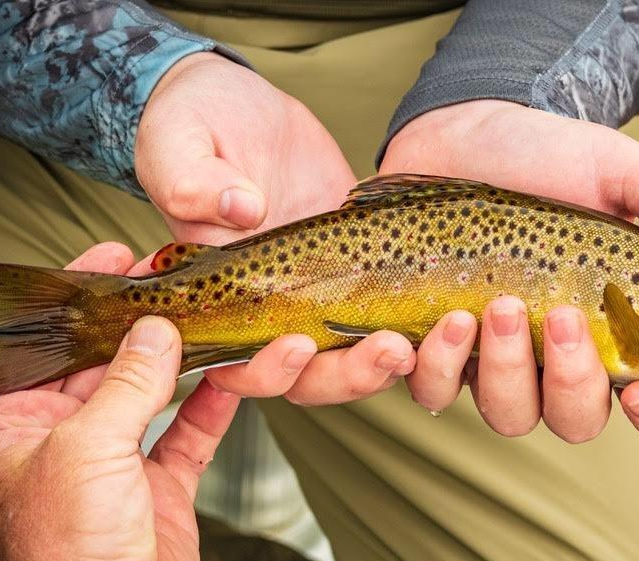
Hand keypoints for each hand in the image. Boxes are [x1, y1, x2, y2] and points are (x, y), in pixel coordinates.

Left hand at [0, 243, 238, 560]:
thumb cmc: (70, 557)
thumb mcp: (87, 451)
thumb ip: (126, 384)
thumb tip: (154, 330)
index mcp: (23, 424)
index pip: (50, 341)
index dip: (81, 296)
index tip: (117, 258)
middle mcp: (68, 438)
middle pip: (110, 362)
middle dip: (144, 322)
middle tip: (180, 280)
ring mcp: (118, 463)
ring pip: (157, 393)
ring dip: (189, 360)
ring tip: (215, 317)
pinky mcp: (161, 486)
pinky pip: (192, 431)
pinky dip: (216, 403)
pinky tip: (236, 373)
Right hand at [136, 52, 419, 405]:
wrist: (238, 105)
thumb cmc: (190, 125)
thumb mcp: (177, 144)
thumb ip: (192, 181)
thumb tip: (240, 210)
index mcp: (221, 301)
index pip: (240, 365)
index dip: (267, 370)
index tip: (300, 344)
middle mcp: (274, 310)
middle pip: (314, 376)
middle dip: (354, 374)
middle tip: (394, 348)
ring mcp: (323, 293)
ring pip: (361, 355)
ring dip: (397, 357)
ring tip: (444, 330)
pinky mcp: (364, 268)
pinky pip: (396, 311)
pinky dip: (427, 323)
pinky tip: (462, 312)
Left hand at [381, 100, 638, 439]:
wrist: (464, 136)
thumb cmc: (546, 158)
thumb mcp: (614, 167)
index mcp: (613, 326)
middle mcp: (555, 356)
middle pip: (575, 418)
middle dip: (571, 381)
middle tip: (561, 317)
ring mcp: (495, 357)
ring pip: (507, 414)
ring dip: (504, 372)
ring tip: (497, 306)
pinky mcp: (437, 346)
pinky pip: (432, 391)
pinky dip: (434, 370)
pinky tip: (442, 325)